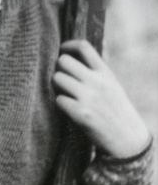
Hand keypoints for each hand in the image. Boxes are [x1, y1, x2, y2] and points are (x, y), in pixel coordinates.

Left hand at [52, 40, 149, 157]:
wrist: (127, 139)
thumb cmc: (115, 109)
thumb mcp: (111, 84)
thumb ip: (95, 70)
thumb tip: (72, 54)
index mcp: (105, 72)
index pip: (83, 46)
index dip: (68, 45)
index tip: (62, 51)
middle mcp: (97, 82)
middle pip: (63, 61)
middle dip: (59, 68)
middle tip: (63, 78)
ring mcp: (89, 97)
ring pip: (57, 78)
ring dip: (57, 86)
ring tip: (65, 93)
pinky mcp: (81, 114)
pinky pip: (58, 100)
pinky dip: (60, 103)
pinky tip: (68, 108)